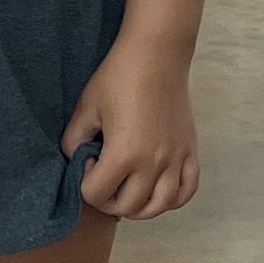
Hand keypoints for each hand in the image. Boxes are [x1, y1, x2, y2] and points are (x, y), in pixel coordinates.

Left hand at [65, 39, 198, 218]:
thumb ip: (73, 142)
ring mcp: (176, 159)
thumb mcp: (86, 109)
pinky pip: (187, 191)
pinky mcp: (190, 151)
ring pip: (159, 206)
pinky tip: (156, 188)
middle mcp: (154, 163)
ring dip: (139, 207)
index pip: (96, 195)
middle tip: (104, 178)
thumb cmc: (118, 78)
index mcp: (124, 154)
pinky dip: (171, 199)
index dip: (85, 184)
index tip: (89, 161)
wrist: (156, 55)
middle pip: (128, 207)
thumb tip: (76, 162)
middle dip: (109, 200)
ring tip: (128, 188)